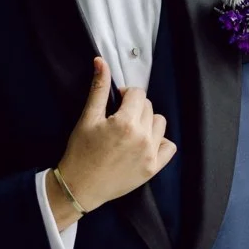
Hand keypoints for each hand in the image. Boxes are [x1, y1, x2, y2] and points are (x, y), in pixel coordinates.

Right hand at [54, 57, 175, 212]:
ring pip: (160, 123)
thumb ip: (98, 89)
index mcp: (126, 123)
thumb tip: (101, 62)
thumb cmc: (80, 152)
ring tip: (130, 131)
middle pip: (148, 107)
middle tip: (118, 118)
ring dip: (147, 122)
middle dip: (134, 107)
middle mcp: (142, 137)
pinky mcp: (152, 168)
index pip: (138, 94)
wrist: (80, 186)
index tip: (115, 103)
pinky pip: (169, 146)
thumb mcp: (87, 118)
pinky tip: (143, 143)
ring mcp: (150, 154)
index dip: (125, 94)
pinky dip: (159, 141)